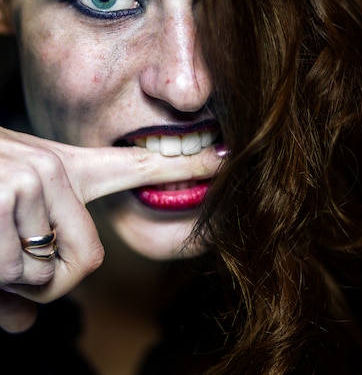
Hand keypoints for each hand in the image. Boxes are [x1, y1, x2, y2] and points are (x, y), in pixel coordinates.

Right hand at [0, 126, 215, 331]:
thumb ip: (19, 272)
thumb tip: (23, 325)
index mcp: (62, 169)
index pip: (133, 166)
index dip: (180, 163)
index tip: (219, 157)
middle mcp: (55, 168)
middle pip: (88, 261)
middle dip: (50, 282)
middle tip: (14, 266)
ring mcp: (34, 181)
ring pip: (47, 276)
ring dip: (10, 281)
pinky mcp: (9, 199)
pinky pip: (18, 276)